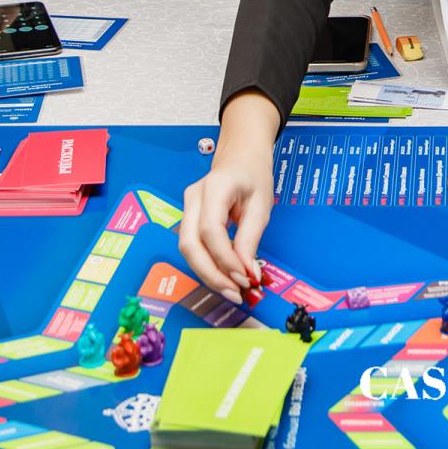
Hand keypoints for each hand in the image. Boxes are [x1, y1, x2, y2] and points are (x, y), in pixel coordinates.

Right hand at [179, 92, 279, 296]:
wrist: (241, 156)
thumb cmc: (253, 175)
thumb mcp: (261, 204)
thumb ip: (250, 239)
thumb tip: (247, 273)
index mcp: (214, 187)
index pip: (210, 230)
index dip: (224, 258)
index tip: (244, 278)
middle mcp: (193, 197)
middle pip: (190, 243)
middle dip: (211, 273)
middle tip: (236, 292)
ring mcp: (186, 207)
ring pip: (187, 249)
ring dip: (208, 273)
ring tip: (232, 290)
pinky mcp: (188, 218)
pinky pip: (192, 246)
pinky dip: (207, 265)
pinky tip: (224, 277)